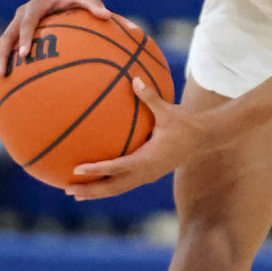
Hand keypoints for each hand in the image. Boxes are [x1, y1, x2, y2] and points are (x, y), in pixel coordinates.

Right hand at [0, 0, 112, 84]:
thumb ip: (94, 5)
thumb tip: (107, 15)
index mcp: (35, 6)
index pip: (27, 21)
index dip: (24, 36)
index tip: (23, 54)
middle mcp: (21, 15)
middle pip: (6, 35)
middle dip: (1, 55)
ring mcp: (16, 24)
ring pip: (0, 43)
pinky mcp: (16, 32)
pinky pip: (4, 48)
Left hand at [69, 76, 208, 198]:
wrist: (204, 139)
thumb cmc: (186, 124)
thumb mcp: (168, 110)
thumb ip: (150, 96)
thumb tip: (134, 78)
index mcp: (148, 159)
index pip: (117, 168)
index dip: (97, 170)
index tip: (77, 170)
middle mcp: (145, 172)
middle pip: (113, 188)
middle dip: (90, 190)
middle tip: (67, 190)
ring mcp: (147, 176)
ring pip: (117, 189)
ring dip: (96, 191)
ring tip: (75, 192)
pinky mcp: (148, 175)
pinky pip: (124, 184)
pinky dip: (108, 184)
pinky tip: (96, 181)